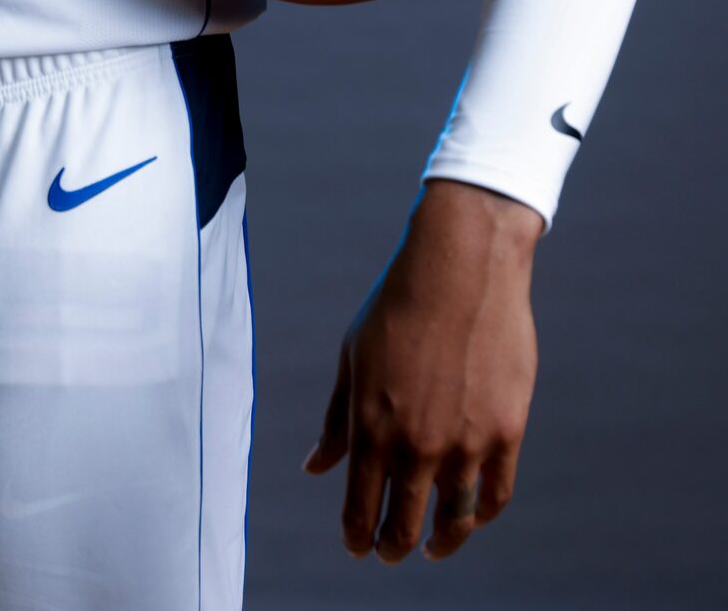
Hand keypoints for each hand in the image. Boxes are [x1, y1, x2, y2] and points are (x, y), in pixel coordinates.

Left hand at [301, 179, 540, 562]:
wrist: (459, 267)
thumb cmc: (396, 307)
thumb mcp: (352, 359)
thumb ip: (337, 421)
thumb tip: (315, 468)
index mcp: (371, 426)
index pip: (361, 507)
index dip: (357, 536)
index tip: (356, 548)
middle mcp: (417, 443)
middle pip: (406, 523)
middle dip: (393, 546)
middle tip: (390, 554)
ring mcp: (465, 441)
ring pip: (453, 519)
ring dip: (440, 541)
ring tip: (432, 548)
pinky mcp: (507, 431)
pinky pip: (495, 494)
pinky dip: (480, 515)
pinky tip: (468, 518)